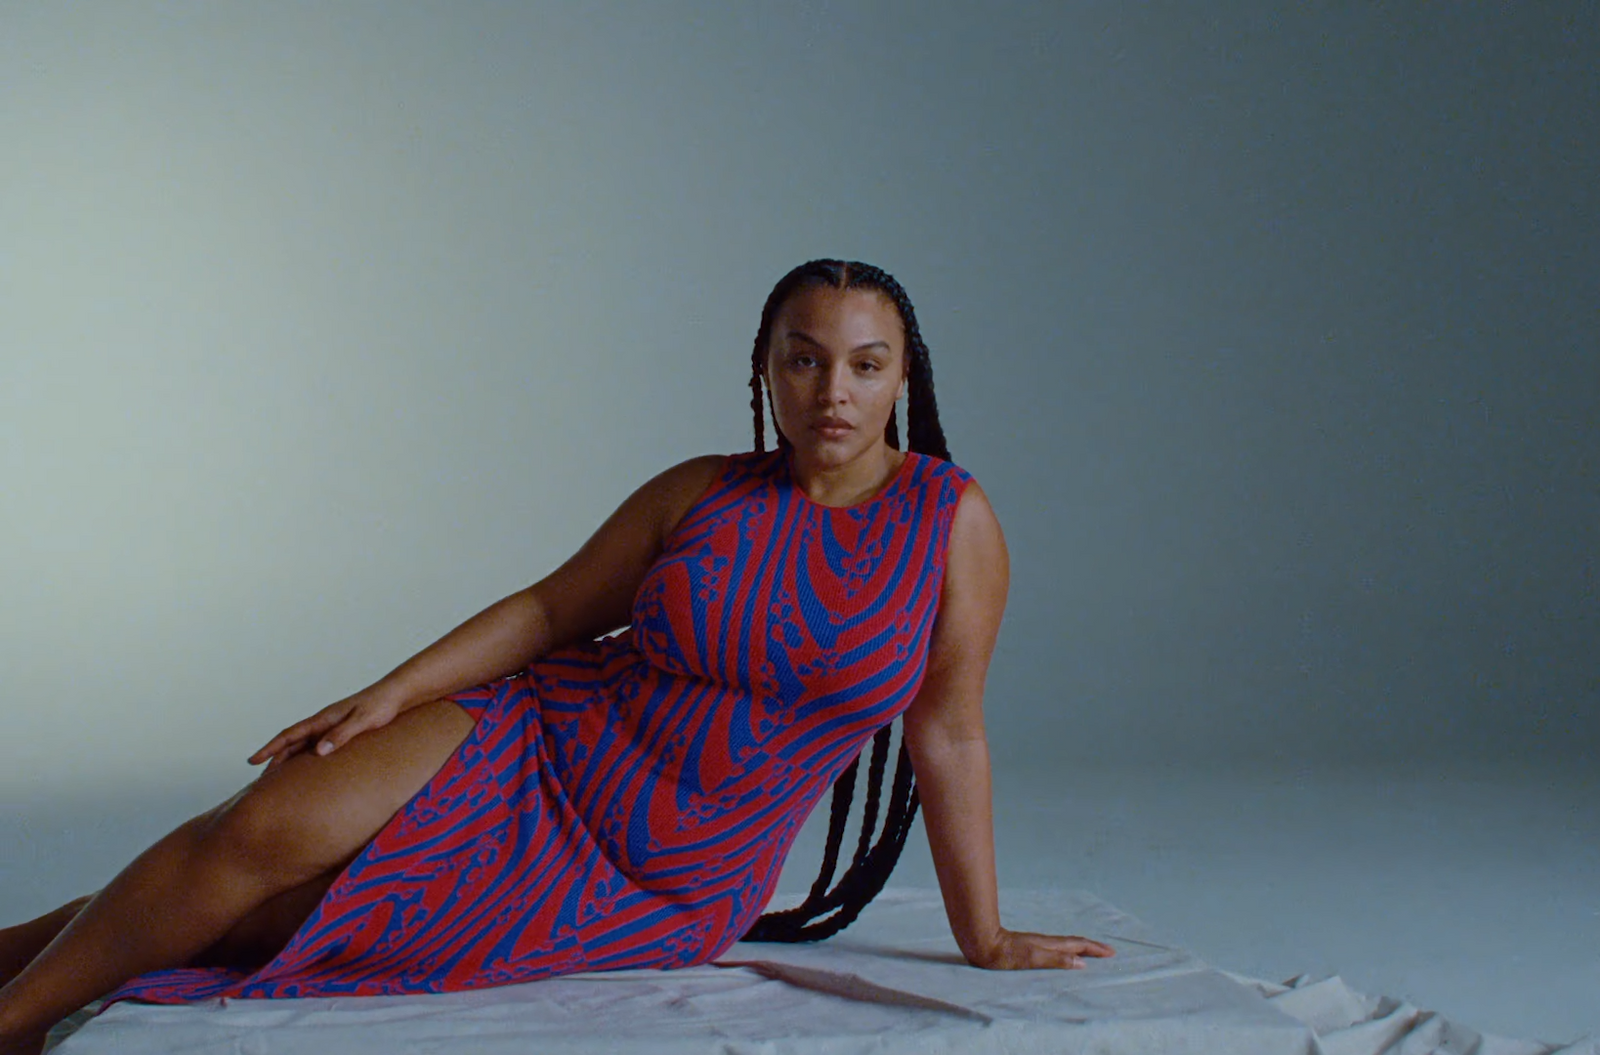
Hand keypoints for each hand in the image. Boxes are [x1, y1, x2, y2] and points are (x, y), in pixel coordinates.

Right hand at [247, 685, 406, 770]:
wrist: (396, 694)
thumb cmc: (381, 706)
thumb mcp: (362, 721)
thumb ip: (342, 735)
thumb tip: (318, 752)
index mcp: (324, 719)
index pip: (290, 735)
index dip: (270, 748)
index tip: (252, 760)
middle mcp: (324, 722)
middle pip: (291, 742)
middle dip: (274, 758)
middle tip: (260, 779)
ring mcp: (331, 726)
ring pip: (303, 744)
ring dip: (289, 759)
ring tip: (277, 778)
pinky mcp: (341, 730)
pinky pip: (316, 745)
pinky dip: (306, 757)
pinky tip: (307, 768)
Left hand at [966, 928, 1115, 969]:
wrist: (982, 943)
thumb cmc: (1005, 954)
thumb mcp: (1032, 959)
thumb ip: (1056, 960)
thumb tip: (1082, 962)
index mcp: (1050, 945)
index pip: (1078, 945)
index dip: (1095, 949)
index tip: (1112, 952)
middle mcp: (1046, 942)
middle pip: (1074, 943)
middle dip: (1092, 947)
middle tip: (1108, 952)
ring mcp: (1037, 944)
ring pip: (1065, 945)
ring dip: (1081, 948)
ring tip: (1091, 954)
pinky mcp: (1029, 948)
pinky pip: (1056, 949)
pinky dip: (1067, 951)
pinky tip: (1062, 956)